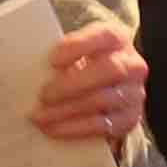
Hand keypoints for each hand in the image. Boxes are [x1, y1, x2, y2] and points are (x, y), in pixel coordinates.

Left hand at [28, 21, 148, 144]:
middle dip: (71, 84)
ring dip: (66, 110)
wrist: (111, 91)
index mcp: (117, 39)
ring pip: (101, 100)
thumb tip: (32, 73)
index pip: (104, 37)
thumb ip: (61, 58)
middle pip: (108, 70)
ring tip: (40, 116)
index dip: (78, 46)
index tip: (52, 60)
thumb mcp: (78, 53)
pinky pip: (102, 126)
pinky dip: (74, 128)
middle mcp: (132, 65)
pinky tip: (53, 129)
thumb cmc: (86, 66)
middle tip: (43, 95)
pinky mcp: (129, 120)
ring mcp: (134, 94)